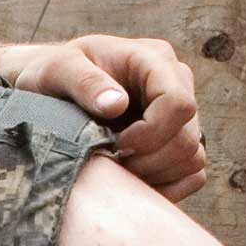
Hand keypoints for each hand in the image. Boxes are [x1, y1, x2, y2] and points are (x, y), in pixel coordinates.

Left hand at [0, 34, 207, 199]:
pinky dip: (165, 187)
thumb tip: (117, 104)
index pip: (178, 103)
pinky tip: (131, 180)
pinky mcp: (179, 140)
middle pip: (187, 139)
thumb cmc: (55, 75)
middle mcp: (177, 82)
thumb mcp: (58, 70)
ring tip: (116, 168)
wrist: (53, 89)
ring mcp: (182, 114)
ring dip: (154, 175)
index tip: (115, 144)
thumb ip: (84, 81)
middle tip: (110, 161)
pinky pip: (192, 175)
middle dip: (148, 161)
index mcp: (154, 58)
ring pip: (192, 159)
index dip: (150, 134)